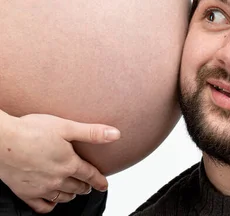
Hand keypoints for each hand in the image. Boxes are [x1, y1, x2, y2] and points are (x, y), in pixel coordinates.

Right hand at [0, 113, 119, 213]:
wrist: (2, 141)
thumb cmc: (31, 131)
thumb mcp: (66, 127)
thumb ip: (92, 132)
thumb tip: (115, 134)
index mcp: (69, 164)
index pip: (90, 176)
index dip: (100, 181)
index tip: (104, 185)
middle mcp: (57, 179)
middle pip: (77, 188)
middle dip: (85, 187)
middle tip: (88, 185)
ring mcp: (41, 188)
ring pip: (62, 197)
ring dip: (71, 195)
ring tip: (74, 191)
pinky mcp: (25, 193)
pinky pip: (41, 206)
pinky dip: (50, 205)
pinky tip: (52, 201)